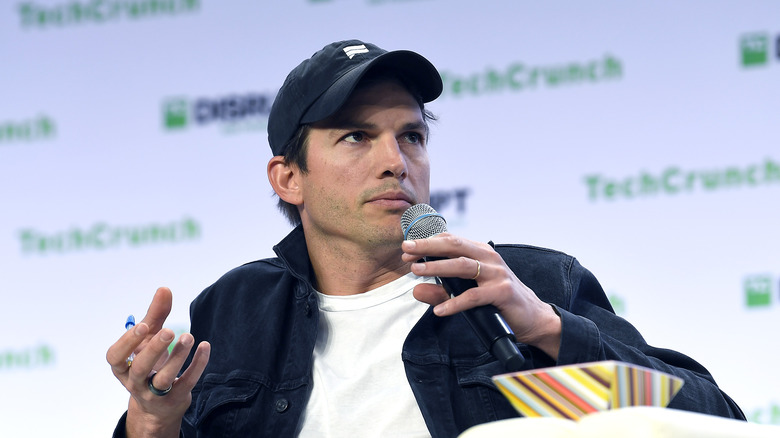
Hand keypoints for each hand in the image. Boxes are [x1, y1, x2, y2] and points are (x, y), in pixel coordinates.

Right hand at [106, 287, 210, 436]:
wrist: (158, 406)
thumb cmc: (150, 363)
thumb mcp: (148, 340)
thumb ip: (155, 315)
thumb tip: (164, 289)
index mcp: (122, 367)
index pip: (115, 357)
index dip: (127, 342)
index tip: (144, 326)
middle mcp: (135, 383)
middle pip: (140, 368)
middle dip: (154, 349)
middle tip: (170, 331)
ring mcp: (155, 394)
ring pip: (164, 379)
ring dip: (178, 357)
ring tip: (189, 337)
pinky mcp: (175, 399)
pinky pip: (187, 383)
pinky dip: (197, 365)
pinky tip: (205, 346)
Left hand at [401, 233, 561, 359]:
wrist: (532, 318)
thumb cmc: (499, 302)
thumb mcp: (466, 295)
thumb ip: (441, 292)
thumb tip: (416, 290)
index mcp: (480, 253)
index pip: (451, 240)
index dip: (427, 242)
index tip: (407, 249)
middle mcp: (489, 258)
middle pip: (454, 246)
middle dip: (427, 246)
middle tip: (406, 251)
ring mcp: (497, 273)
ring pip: (462, 265)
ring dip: (437, 268)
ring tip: (416, 272)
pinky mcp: (502, 292)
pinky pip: (474, 296)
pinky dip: (454, 303)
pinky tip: (439, 310)